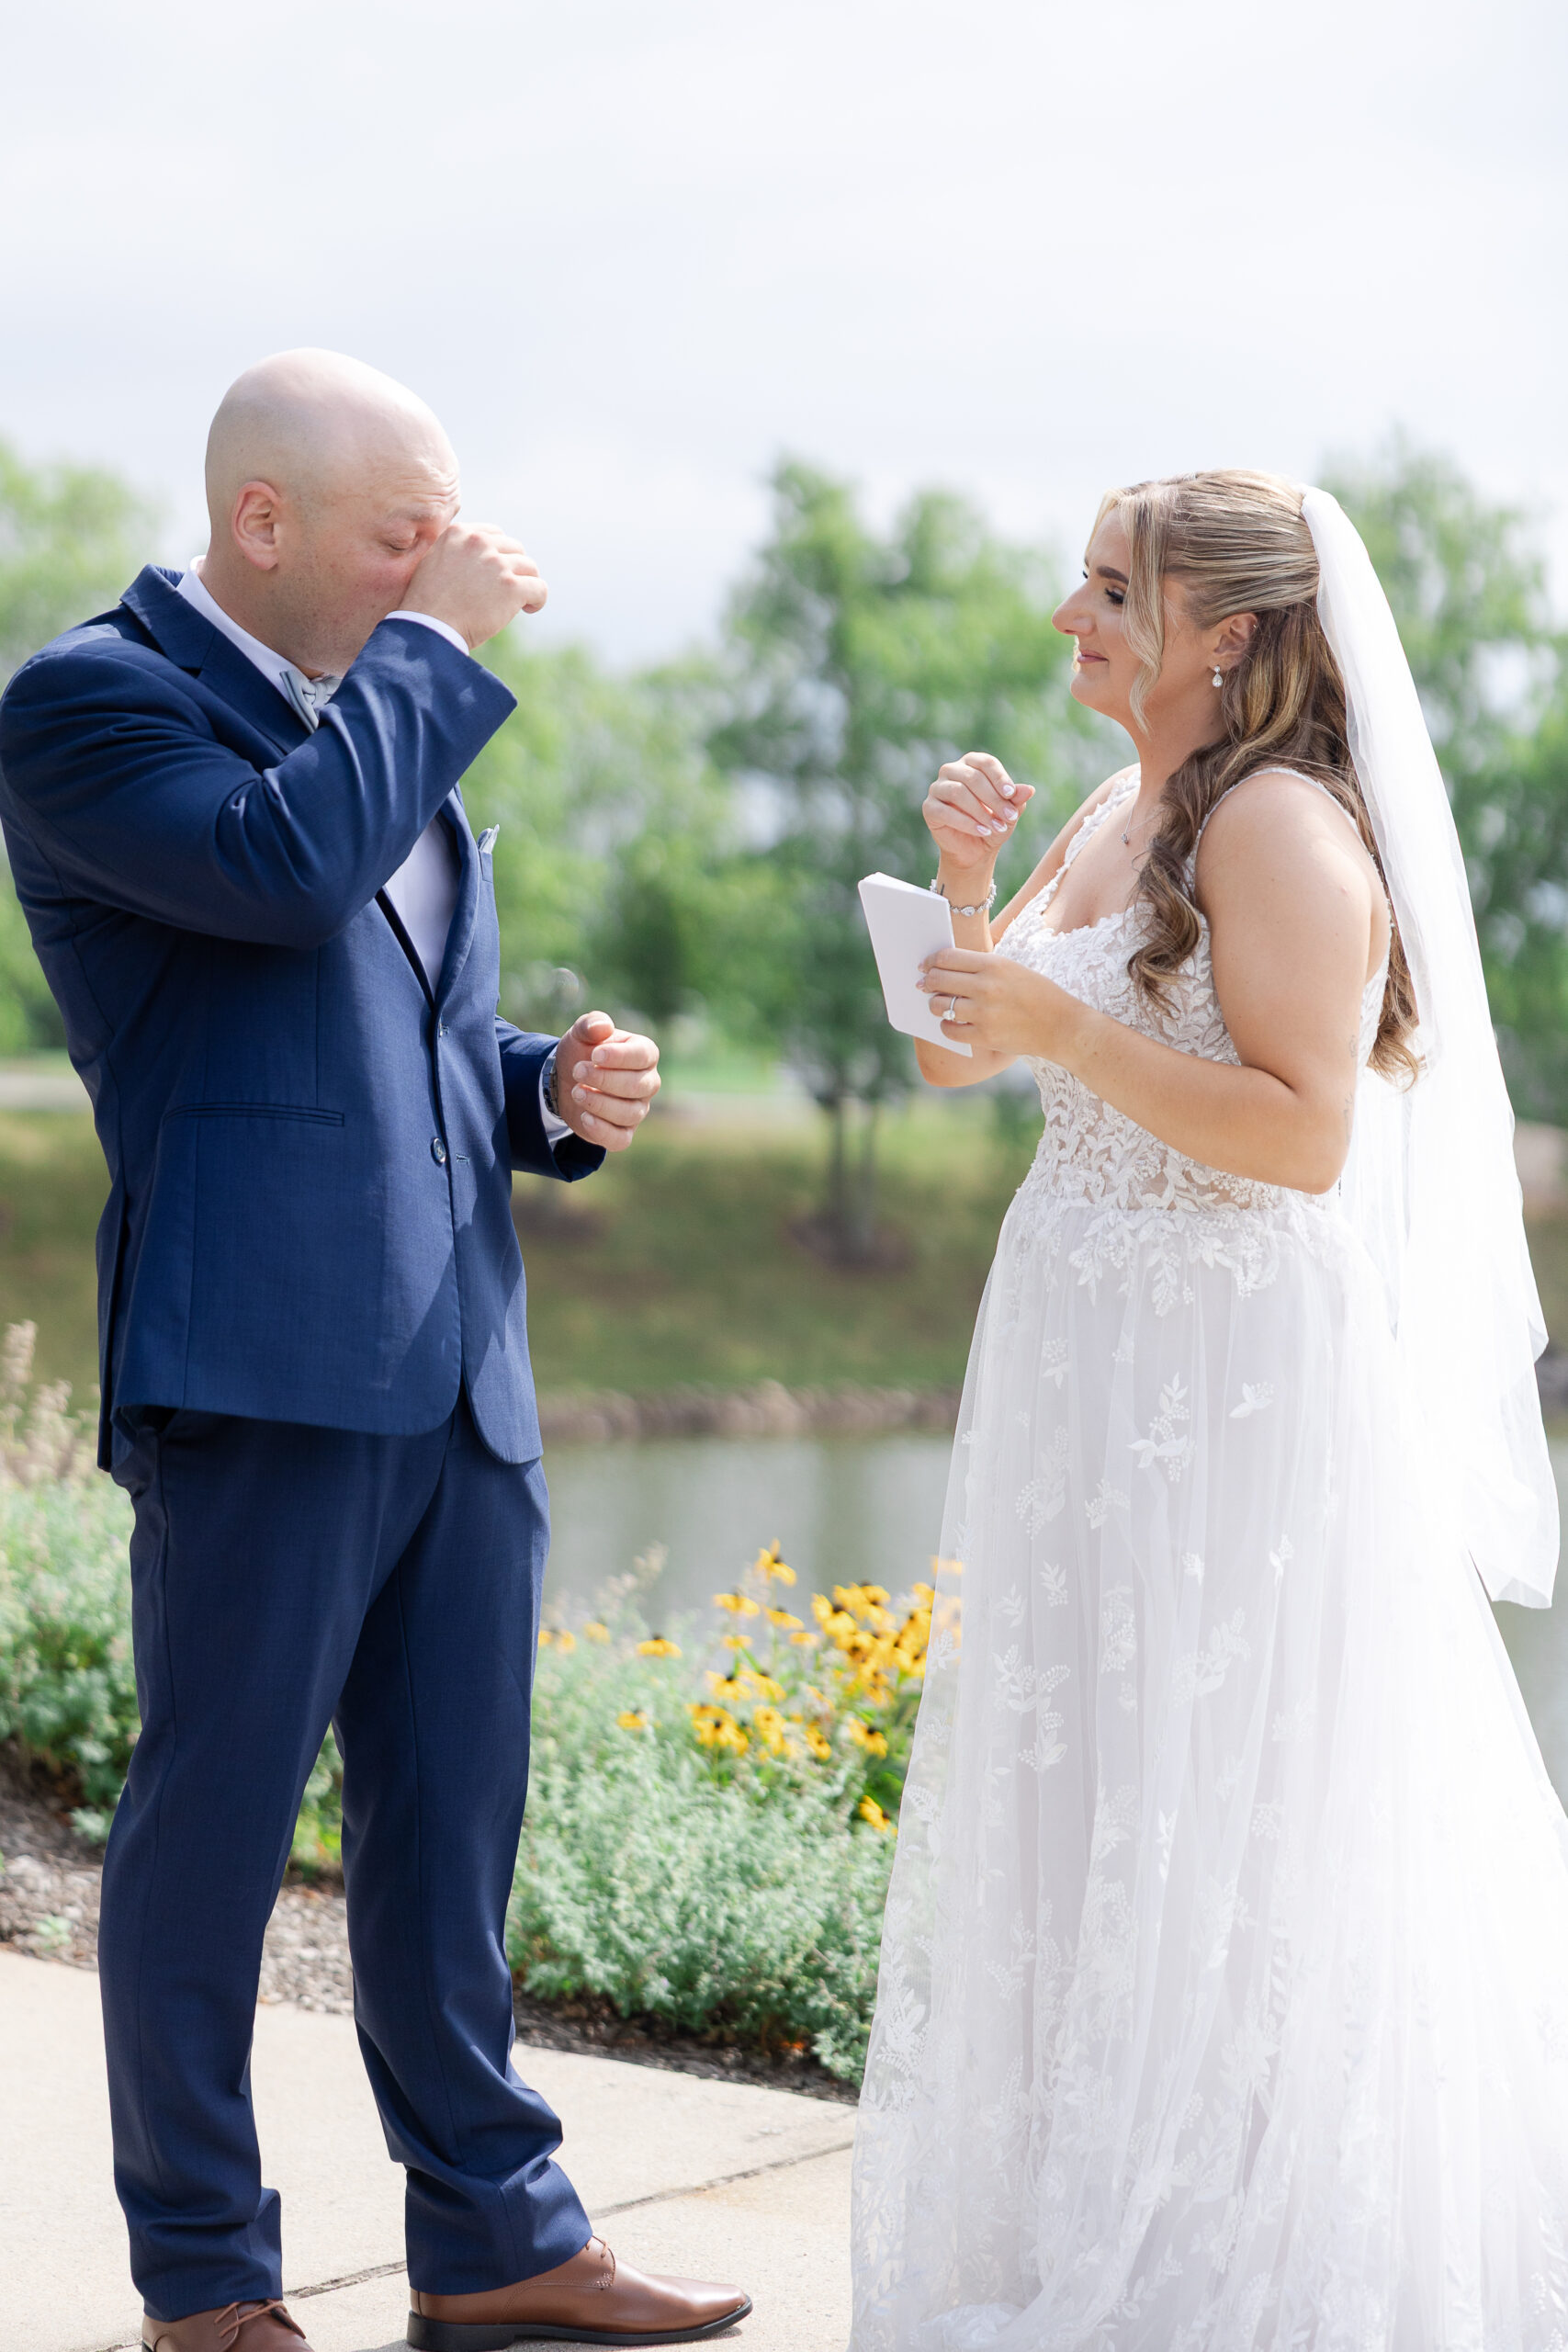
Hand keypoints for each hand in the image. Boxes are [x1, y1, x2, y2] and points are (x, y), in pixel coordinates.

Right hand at [403, 521, 547, 649]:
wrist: (428, 628)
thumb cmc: (427, 605)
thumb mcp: (433, 563)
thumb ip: (455, 552)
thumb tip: (479, 559)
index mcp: (459, 533)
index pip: (495, 534)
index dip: (501, 554)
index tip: (498, 573)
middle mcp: (479, 542)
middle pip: (515, 548)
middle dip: (515, 568)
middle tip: (508, 589)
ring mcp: (496, 563)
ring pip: (530, 567)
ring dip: (527, 583)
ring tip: (520, 601)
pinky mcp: (511, 586)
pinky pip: (539, 588)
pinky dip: (538, 599)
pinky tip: (529, 608)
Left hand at [554, 1012, 659, 1151]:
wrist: (566, 1079)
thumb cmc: (582, 1052)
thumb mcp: (581, 1032)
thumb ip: (591, 1024)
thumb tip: (603, 1027)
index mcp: (644, 1054)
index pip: (643, 1056)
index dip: (620, 1057)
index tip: (594, 1054)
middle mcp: (647, 1083)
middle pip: (637, 1086)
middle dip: (604, 1079)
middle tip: (577, 1071)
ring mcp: (637, 1109)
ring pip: (629, 1113)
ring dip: (599, 1103)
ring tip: (576, 1092)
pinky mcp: (622, 1132)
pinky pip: (620, 1139)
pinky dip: (602, 1130)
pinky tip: (585, 1117)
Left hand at [919, 946, 1087, 1063]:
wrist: (1062, 1025)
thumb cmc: (1038, 994)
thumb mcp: (1013, 969)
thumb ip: (982, 967)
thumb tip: (947, 968)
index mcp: (994, 965)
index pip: (947, 957)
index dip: (931, 961)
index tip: (925, 965)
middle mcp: (986, 987)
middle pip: (939, 979)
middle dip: (927, 981)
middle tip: (923, 984)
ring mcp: (984, 1013)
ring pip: (939, 1006)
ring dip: (933, 1005)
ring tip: (936, 1005)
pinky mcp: (984, 1036)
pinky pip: (950, 1030)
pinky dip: (945, 1026)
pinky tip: (950, 1023)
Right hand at [922, 752, 1034, 878]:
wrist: (974, 850)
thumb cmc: (992, 823)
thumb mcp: (1009, 812)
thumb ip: (1016, 799)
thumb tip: (1029, 789)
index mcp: (972, 763)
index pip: (986, 763)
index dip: (1000, 778)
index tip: (1011, 794)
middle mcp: (952, 771)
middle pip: (972, 777)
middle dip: (994, 799)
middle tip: (1009, 816)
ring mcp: (937, 788)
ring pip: (958, 792)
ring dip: (981, 812)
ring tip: (997, 827)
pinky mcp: (929, 808)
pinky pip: (945, 812)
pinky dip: (967, 823)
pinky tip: (982, 831)